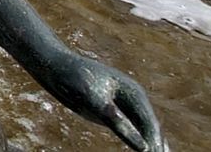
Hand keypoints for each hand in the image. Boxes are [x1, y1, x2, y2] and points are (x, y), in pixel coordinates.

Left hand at [46, 53, 163, 151]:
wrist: (55, 66)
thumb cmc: (72, 79)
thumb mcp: (91, 99)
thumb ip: (113, 119)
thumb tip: (139, 143)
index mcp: (133, 92)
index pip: (148, 123)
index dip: (153, 141)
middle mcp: (133, 98)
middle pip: (150, 127)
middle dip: (155, 145)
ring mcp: (124, 104)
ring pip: (144, 129)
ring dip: (152, 144)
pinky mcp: (114, 111)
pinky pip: (132, 129)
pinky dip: (140, 140)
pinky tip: (146, 150)